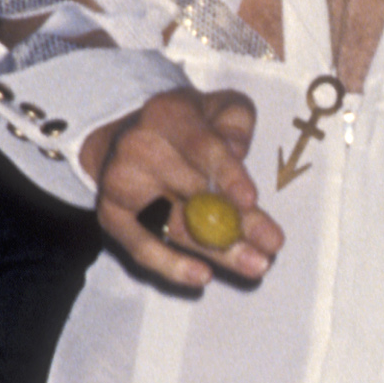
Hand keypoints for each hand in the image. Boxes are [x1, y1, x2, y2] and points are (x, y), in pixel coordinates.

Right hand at [83, 86, 284, 288]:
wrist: (125, 135)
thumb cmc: (186, 125)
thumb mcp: (218, 106)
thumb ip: (236, 121)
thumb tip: (237, 149)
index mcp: (168, 115)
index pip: (201, 147)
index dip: (227, 175)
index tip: (251, 201)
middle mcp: (138, 147)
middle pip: (193, 193)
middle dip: (237, 223)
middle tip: (271, 244)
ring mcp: (121, 183)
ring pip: (175, 225)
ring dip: (217, 251)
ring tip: (255, 265)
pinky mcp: (112, 214)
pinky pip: (142, 247)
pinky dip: (171, 265)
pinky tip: (201, 276)